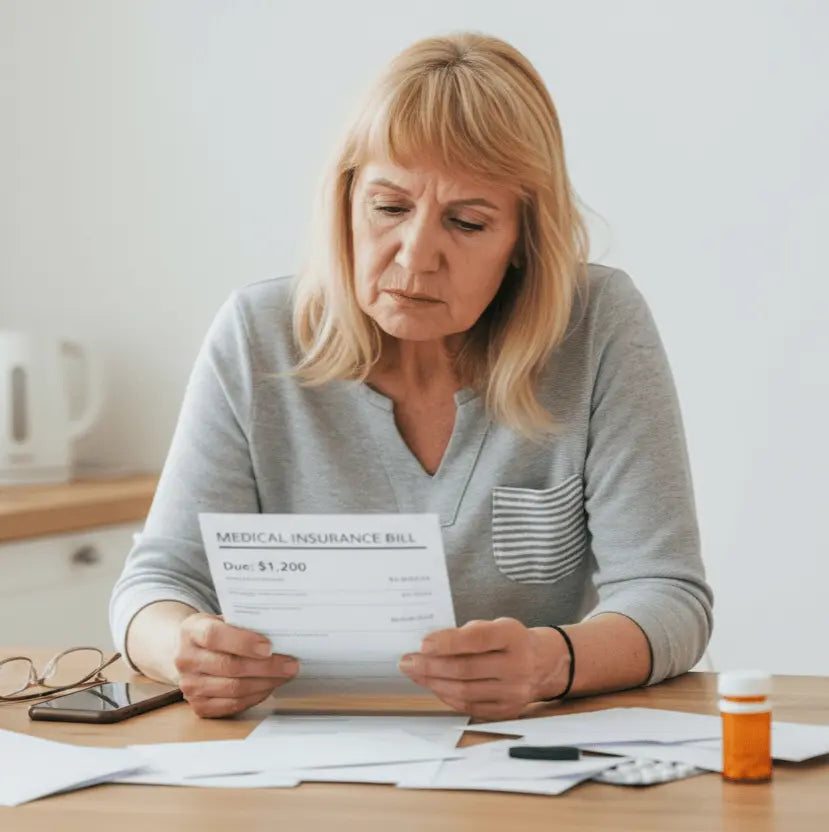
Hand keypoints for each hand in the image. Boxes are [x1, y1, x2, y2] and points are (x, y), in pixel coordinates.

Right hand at [174, 613, 298, 717]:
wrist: (188, 652)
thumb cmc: (216, 632)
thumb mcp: (222, 619)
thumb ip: (244, 624)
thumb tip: (280, 633)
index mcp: (191, 630)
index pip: (214, 636)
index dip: (243, 642)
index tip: (269, 647)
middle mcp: (186, 659)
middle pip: (229, 666)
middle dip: (266, 667)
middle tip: (291, 665)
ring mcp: (189, 686)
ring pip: (233, 688)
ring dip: (265, 683)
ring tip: (285, 676)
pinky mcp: (198, 706)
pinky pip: (232, 705)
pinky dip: (255, 697)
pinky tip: (269, 687)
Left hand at [398, 618, 567, 719]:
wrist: (544, 664)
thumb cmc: (511, 640)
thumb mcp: (496, 625)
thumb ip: (467, 634)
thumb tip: (430, 645)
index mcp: (512, 637)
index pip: (476, 640)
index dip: (447, 642)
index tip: (422, 644)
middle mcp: (517, 666)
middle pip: (466, 670)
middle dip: (431, 666)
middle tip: (407, 662)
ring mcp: (514, 692)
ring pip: (465, 691)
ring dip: (434, 683)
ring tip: (416, 674)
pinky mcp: (507, 711)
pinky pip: (470, 706)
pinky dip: (448, 696)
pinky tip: (434, 686)